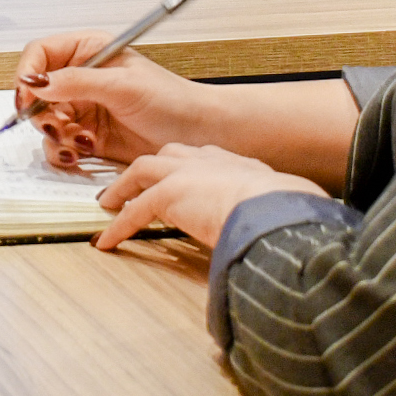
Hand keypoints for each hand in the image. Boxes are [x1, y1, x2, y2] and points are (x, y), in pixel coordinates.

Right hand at [14, 32, 221, 168]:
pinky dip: (65, 150)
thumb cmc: (172, 100)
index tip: (28, 95)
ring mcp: (84, 108)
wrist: (197, 133)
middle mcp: (82, 78)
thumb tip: (38, 82)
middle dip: (40, 111)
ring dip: (54, 134)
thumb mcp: (123, 85)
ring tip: (76, 140)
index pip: (41, 53)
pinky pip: (60, 144)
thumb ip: (78, 82)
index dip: (29, 73)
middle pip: (36, 91)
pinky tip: (84, 149)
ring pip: (45, 121)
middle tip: (55, 123)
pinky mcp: (88, 136)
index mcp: (89, 51)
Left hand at [94, 143, 325, 249]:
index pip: (206, 158)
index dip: (189, 167)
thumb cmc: (287, 214)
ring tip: (110, 202)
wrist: (275, 210)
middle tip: (137, 180)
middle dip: (152, 165)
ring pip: (144, 170)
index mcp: (238, 164)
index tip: (182, 176)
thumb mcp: (280, 209)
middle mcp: (209, 161)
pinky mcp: (169, 194)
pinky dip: (119, 226)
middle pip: (170, 154)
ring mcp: (186, 173)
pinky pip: (135, 210)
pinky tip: (108, 241)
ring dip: (125, 186)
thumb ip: (269, 218)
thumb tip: (276, 242)